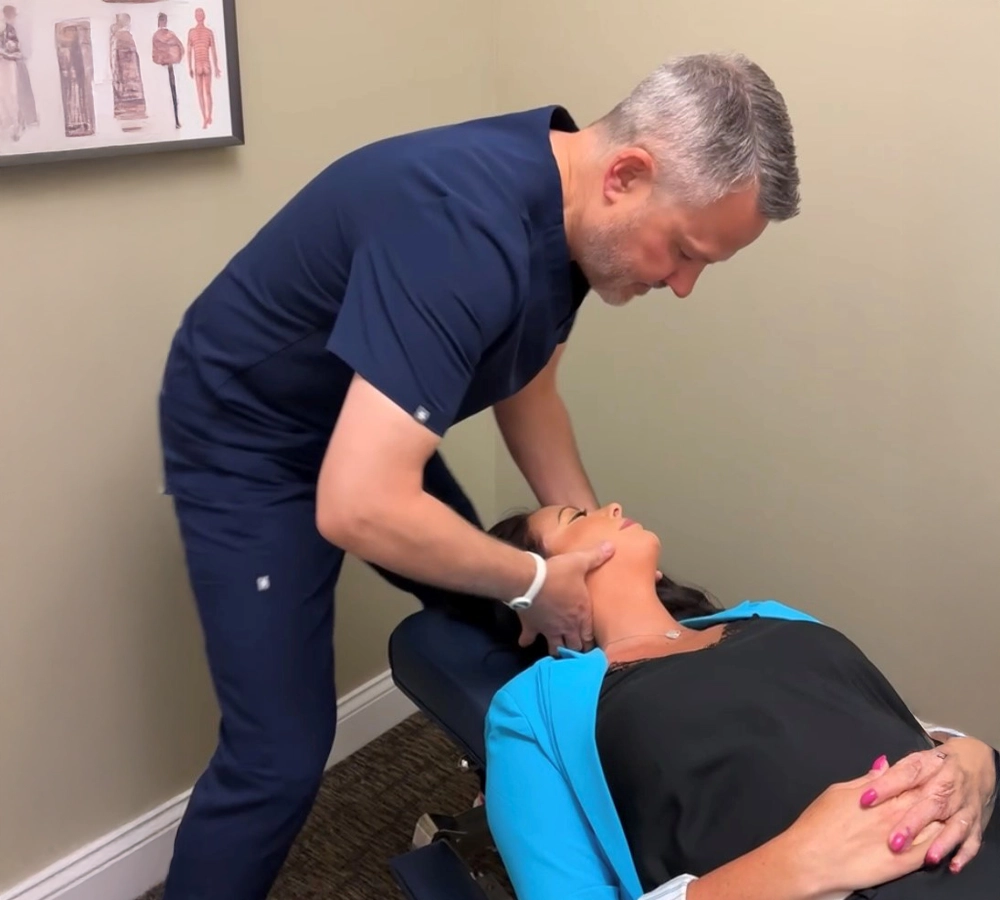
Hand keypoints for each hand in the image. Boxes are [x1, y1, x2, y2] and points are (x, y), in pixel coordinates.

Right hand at [515, 542, 614, 654]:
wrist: (530, 580)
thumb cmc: (558, 573)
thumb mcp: (579, 562)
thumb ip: (596, 556)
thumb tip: (612, 546)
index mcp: (581, 615)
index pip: (590, 636)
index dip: (591, 641)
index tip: (591, 642)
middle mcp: (567, 627)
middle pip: (575, 646)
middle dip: (577, 648)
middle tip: (576, 647)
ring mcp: (549, 629)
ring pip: (556, 649)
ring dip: (557, 650)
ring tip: (557, 650)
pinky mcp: (532, 628)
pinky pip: (528, 640)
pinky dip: (527, 641)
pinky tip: (526, 641)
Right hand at [780, 761, 944, 896]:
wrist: (811, 859)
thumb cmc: (818, 823)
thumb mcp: (838, 792)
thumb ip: (866, 779)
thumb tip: (884, 763)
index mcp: (879, 794)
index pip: (909, 776)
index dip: (923, 770)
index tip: (931, 766)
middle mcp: (893, 813)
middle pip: (925, 797)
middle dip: (937, 789)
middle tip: (944, 786)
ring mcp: (901, 838)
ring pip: (934, 823)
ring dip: (941, 816)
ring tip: (944, 812)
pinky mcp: (903, 863)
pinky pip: (931, 850)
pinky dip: (939, 843)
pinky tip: (940, 839)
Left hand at [860, 739, 996, 871]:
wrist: (976, 762)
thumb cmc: (936, 765)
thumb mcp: (916, 760)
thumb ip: (892, 772)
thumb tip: (869, 776)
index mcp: (930, 766)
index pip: (906, 775)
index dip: (886, 786)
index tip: (866, 799)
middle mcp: (949, 786)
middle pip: (932, 803)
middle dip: (913, 823)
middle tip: (894, 842)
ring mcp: (964, 806)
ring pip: (955, 824)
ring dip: (942, 842)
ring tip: (928, 858)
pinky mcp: (976, 823)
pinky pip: (973, 840)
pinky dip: (964, 853)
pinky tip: (953, 865)